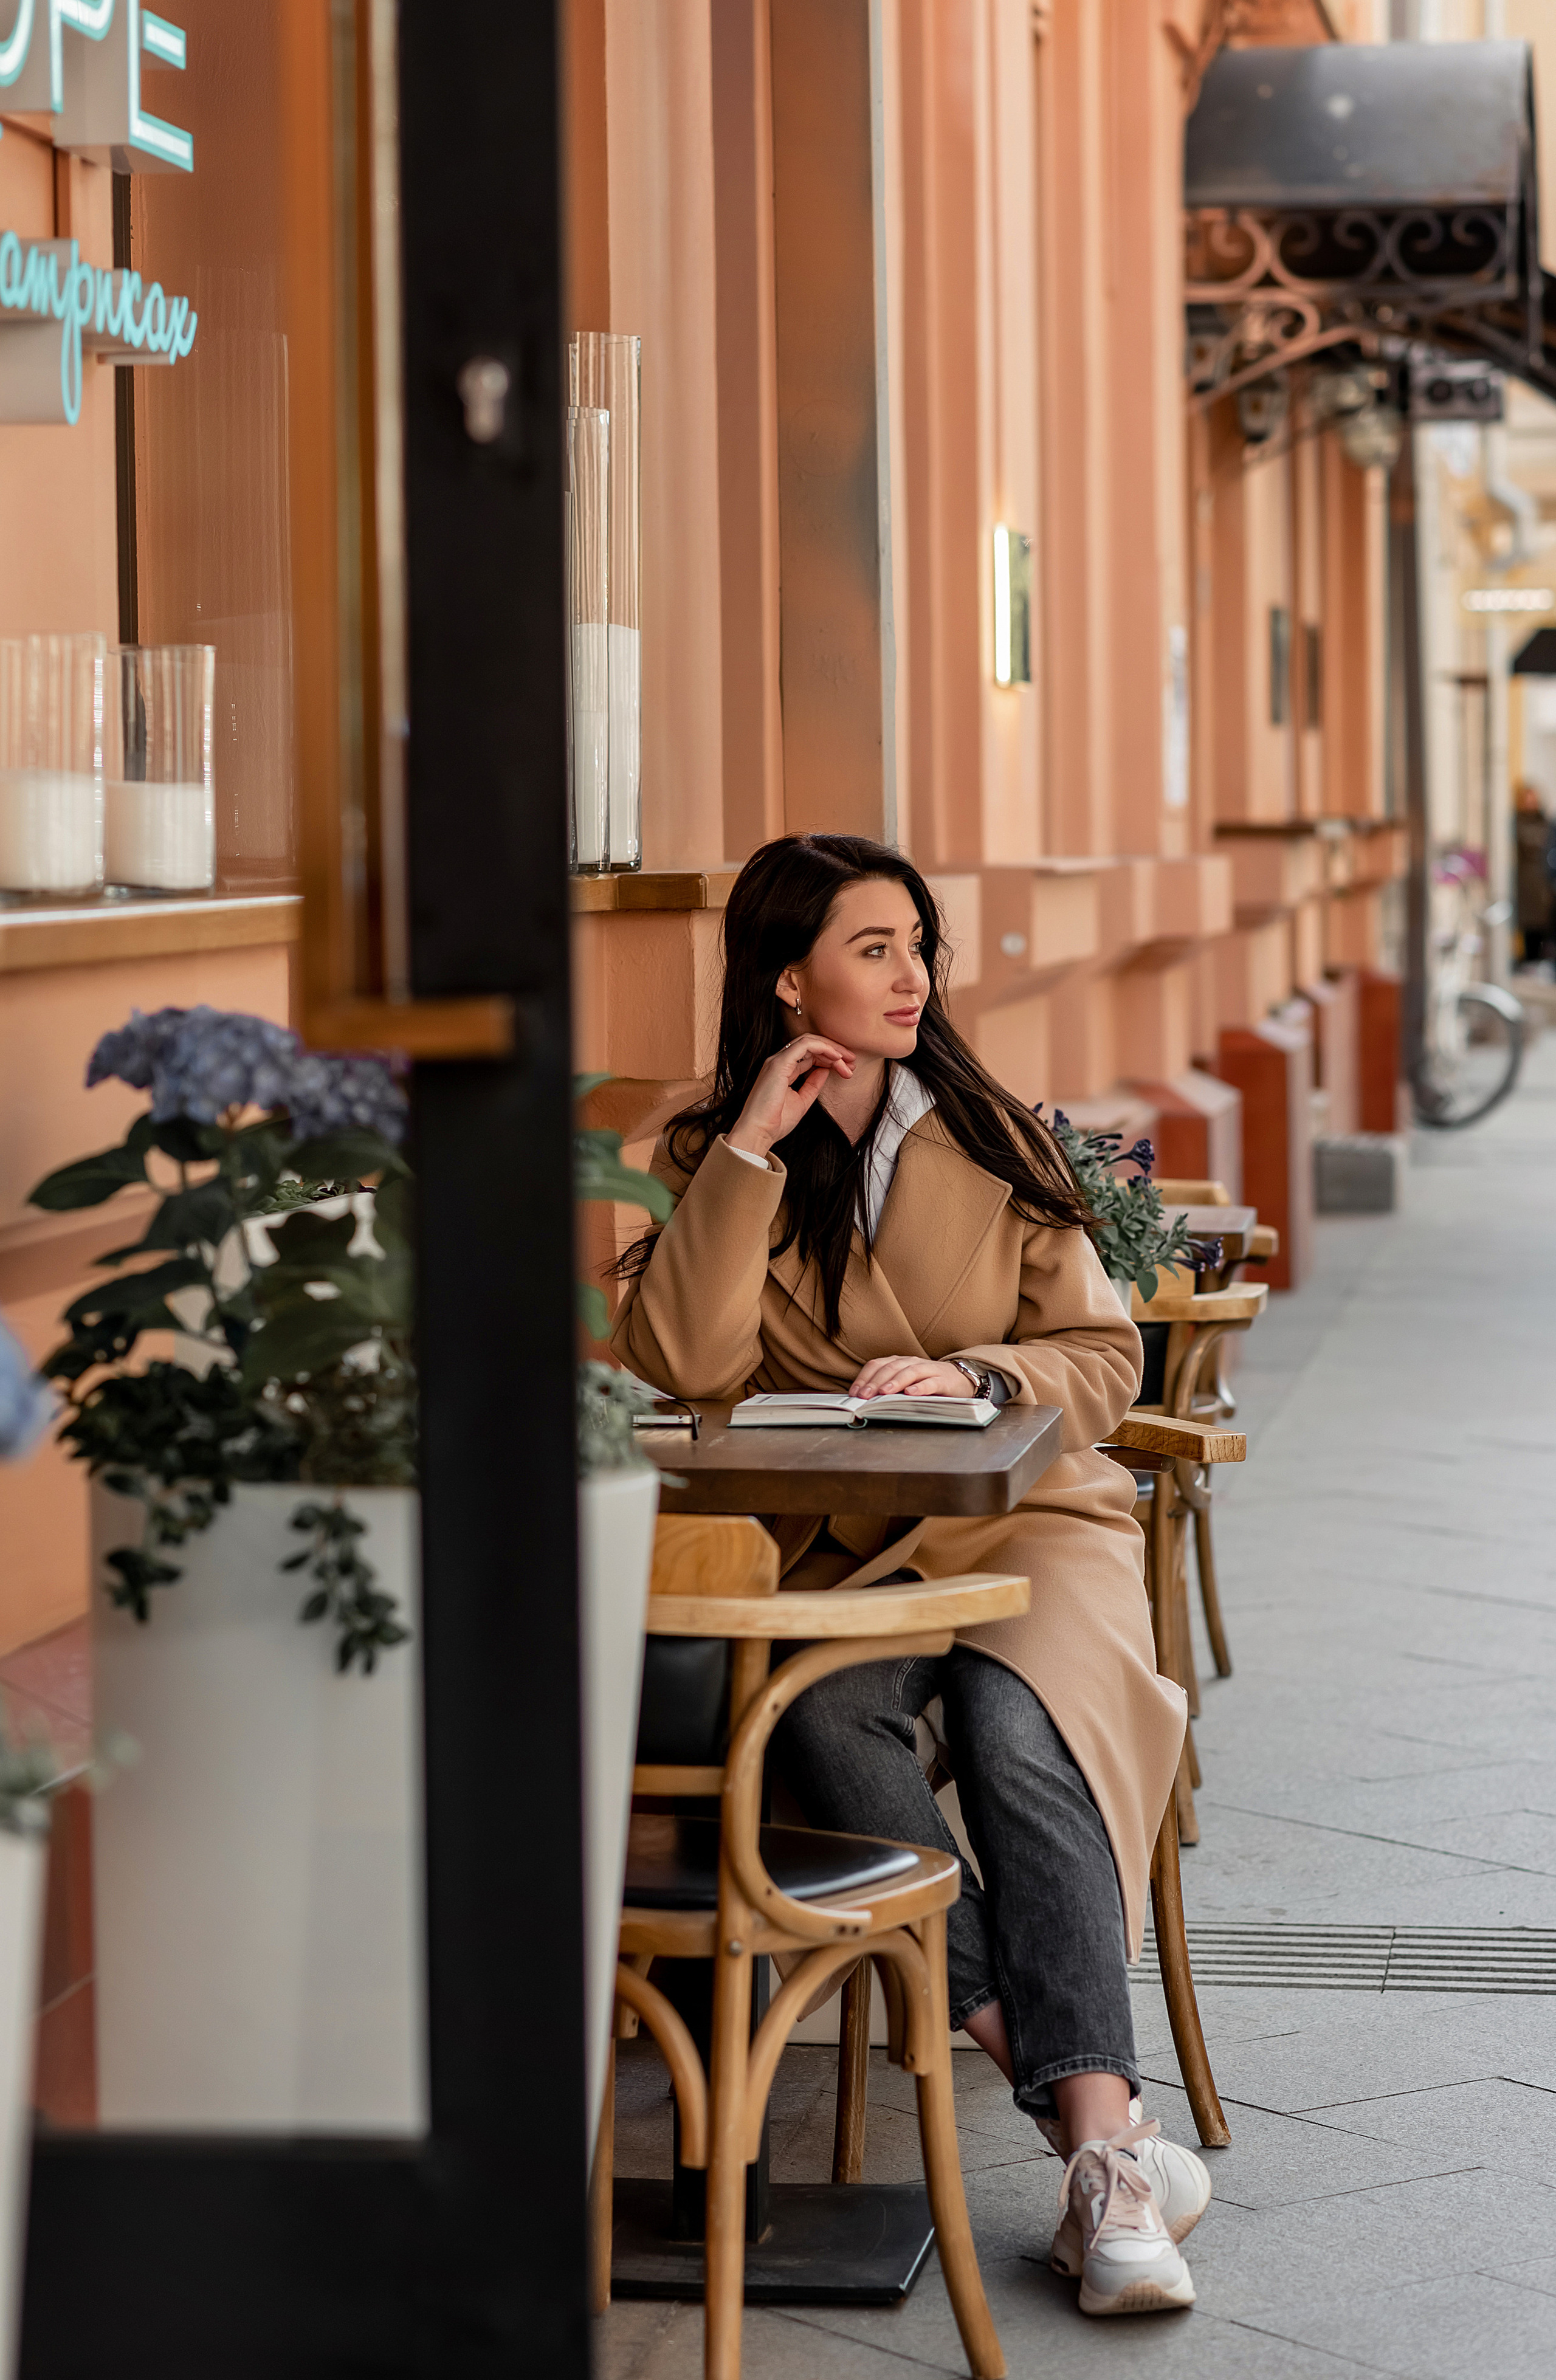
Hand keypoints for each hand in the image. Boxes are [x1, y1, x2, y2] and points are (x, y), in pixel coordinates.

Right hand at [727, 1035, 855, 1157]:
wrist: (758, 1132)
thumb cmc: (775, 1121)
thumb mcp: (803, 1100)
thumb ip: (814, 1084)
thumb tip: (826, 1070)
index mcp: (783, 1070)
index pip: (810, 1055)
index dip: (831, 1059)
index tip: (848, 1069)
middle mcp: (779, 1061)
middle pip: (811, 1045)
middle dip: (835, 1051)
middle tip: (852, 1062)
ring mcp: (778, 1060)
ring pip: (809, 1041)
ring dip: (832, 1049)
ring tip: (847, 1061)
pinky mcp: (779, 1063)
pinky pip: (805, 1045)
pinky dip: (823, 1047)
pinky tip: (836, 1057)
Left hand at [847, 1355, 974, 1399]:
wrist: (960, 1379)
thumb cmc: (927, 1383)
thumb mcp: (905, 1383)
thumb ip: (888, 1388)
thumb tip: (863, 1399)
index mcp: (899, 1362)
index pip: (877, 1365)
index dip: (864, 1378)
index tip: (854, 1393)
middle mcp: (911, 1362)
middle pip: (890, 1368)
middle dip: (875, 1382)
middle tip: (865, 1396)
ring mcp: (928, 1370)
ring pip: (909, 1372)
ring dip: (895, 1382)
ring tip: (884, 1393)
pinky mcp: (943, 1380)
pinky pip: (931, 1382)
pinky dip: (921, 1388)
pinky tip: (911, 1393)